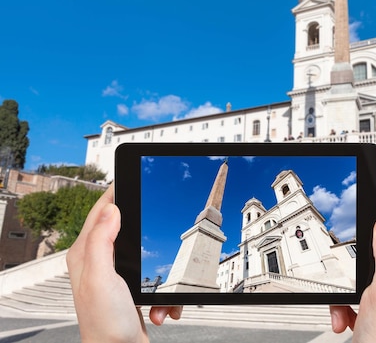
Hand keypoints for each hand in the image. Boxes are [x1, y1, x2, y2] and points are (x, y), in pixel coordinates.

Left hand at [66, 184, 181, 342]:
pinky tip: (161, 307)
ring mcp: (116, 276)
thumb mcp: (102, 278)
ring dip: (161, 272)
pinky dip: (164, 293)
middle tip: (161, 224)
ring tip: (159, 293)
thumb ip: (102, 242)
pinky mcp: (132, 290)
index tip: (130, 176)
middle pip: (126, 228)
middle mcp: (98, 262)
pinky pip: (156, 279)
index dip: (115, 191)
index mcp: (86, 255)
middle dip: (148, 234)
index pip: (100, 211)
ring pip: (147, 254)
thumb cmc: (105, 325)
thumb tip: (111, 209)